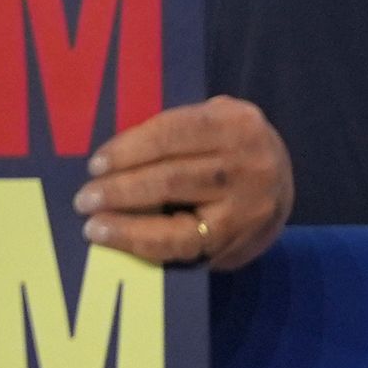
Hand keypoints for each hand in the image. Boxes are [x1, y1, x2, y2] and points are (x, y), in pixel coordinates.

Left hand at [76, 95, 292, 268]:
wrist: (282, 185)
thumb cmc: (231, 147)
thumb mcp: (217, 121)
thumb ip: (178, 131)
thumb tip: (114, 155)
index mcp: (237, 123)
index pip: (174, 132)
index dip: (130, 148)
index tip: (96, 164)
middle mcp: (247, 163)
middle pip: (172, 176)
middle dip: (121, 188)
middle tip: (84, 198)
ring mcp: (245, 208)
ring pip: (177, 218)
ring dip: (127, 223)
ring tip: (94, 225)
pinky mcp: (237, 242)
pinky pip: (184, 247)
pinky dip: (146, 244)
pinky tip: (120, 241)